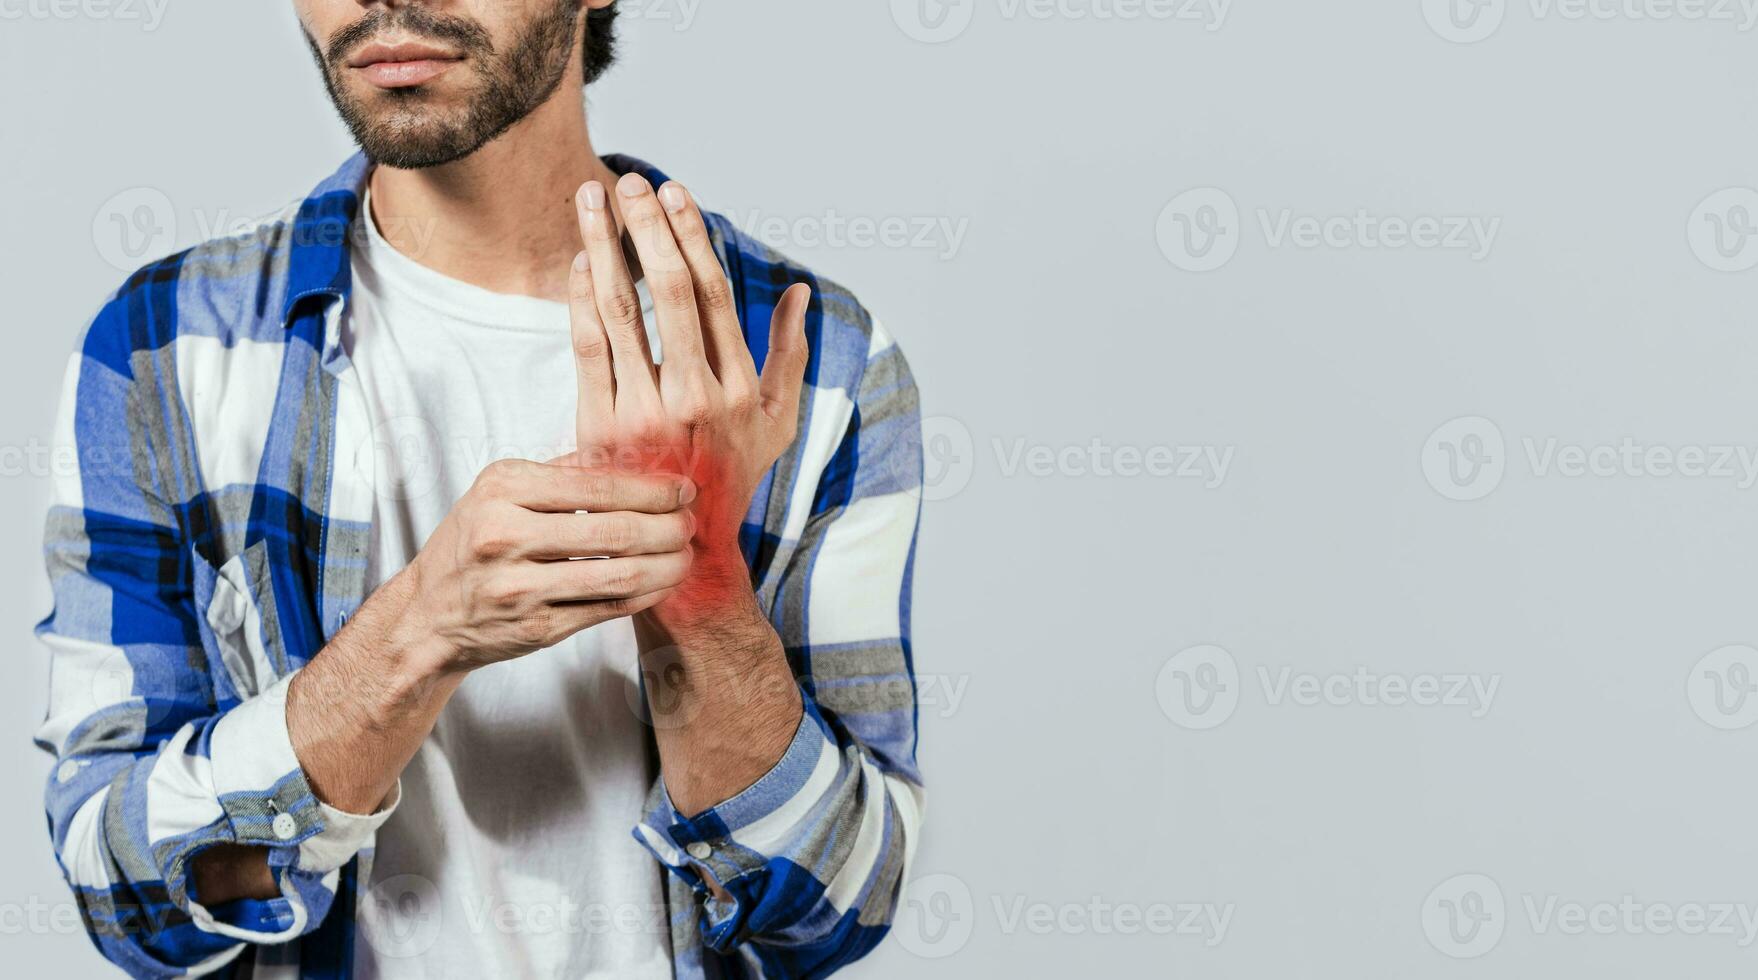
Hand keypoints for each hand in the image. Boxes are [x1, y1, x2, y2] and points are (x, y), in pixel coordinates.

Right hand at [400, 457, 696, 671]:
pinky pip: (608, 608)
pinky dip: (645, 594)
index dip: (652, 488)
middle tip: (691, 523)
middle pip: (614, 529)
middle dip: (667, 526)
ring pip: (618, 573)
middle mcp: (505, 535)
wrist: (426, 616)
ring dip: (665, 564)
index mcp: (502, 489)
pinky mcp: (536, 627)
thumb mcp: (498, 492)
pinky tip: (662, 582)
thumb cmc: (471, 544)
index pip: (597, 486)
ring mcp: (520, 586)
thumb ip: (561, 471)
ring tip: (686, 554)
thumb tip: (634, 453)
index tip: (683, 489)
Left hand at [568, 173, 810, 617]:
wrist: (679, 554)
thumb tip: (798, 291)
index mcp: (739, 387)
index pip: (711, 293)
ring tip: (591, 201)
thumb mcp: (777, 422)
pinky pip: (586, 349)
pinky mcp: (600, 428)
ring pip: (620, 311)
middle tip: (629, 183)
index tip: (675, 193)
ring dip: (603, 247)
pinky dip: (579, 299)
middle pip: (667, 291)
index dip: (691, 236)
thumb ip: (790, 353)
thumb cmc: (730, 479)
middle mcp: (695, 396)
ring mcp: (644, 413)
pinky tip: (577, 262)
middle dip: (646, 228)